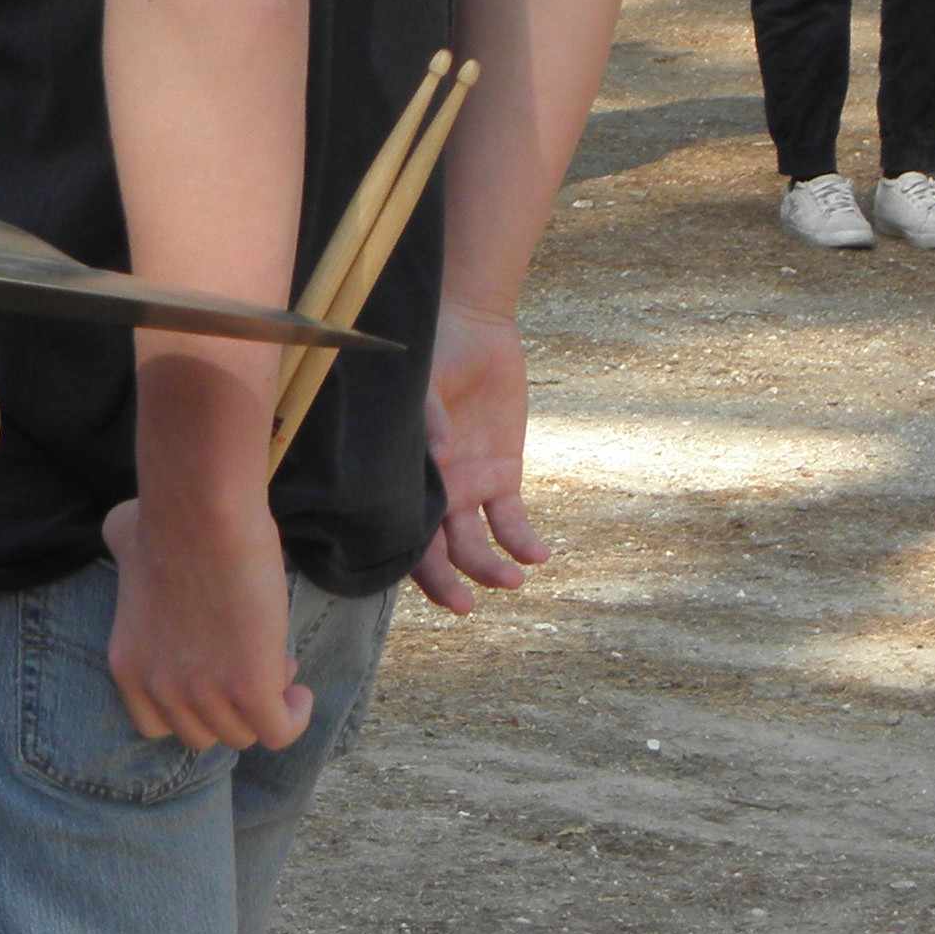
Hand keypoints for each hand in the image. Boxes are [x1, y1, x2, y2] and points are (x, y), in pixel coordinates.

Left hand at [100, 491, 311, 750]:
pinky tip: (300, 691)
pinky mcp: (250, 689)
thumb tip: (125, 536)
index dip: (191, 703)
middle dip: (229, 702)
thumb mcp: (121, 546)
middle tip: (251, 660)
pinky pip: (278, 732)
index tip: (212, 673)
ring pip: (243, 733)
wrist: (199, 516)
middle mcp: (161, 690)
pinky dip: (294, 715)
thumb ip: (122, 556)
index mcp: (128, 667)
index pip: (157, 724)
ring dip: (265, 702)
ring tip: (277, 660)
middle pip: (204, 734)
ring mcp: (204, 695)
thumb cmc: (165, 518)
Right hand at [410, 301, 551, 613]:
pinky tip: (537, 555)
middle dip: (447, 581)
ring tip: (514, 581)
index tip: (422, 583)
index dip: (408, 563)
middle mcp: (430, 490)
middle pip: (433, 551)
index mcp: (400, 475)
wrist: (470, 328)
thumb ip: (426, 418)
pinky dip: (523, 542)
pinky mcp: (502, 475)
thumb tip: (437, 458)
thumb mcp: (421, 383)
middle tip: (464, 606)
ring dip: (490, 566)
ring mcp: (467, 486)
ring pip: (474, 543)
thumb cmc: (428, 353)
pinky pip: (511, 521)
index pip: (398, 530)